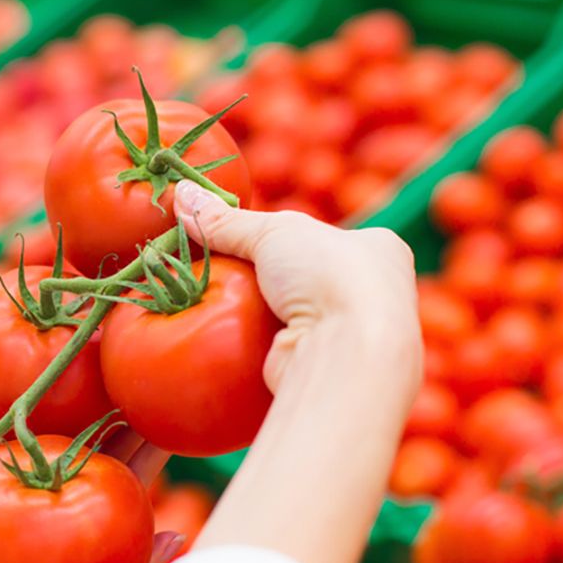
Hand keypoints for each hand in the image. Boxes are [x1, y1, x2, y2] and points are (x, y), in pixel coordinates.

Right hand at [173, 179, 420, 392]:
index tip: (250, 238)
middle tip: (228, 269)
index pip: (327, 236)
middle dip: (271, 276)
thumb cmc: (330, 276)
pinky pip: (285, 349)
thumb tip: (182, 195)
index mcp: (380, 250)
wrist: (350, 355)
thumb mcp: (272, 232)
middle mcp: (376, 294)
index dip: (288, 236)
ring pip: (296, 316)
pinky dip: (258, 343)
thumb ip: (226, 220)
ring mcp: (355, 336)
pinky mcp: (329, 368)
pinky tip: (228, 336)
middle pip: (307, 277)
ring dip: (261, 311)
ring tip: (217, 301)